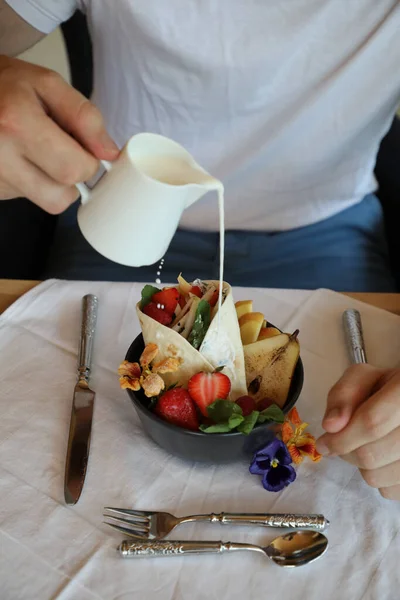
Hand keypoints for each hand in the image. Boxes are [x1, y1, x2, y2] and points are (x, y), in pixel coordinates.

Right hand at [0, 55, 118, 212]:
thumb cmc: (5, 85)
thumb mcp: (47, 84)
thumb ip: (84, 117)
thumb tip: (108, 152)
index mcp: (17, 124)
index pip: (74, 169)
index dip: (88, 162)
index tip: (83, 148)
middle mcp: (0, 156)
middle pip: (61, 196)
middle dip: (72, 176)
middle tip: (60, 149)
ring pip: (47, 202)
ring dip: (53, 182)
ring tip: (38, 152)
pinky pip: (28, 199)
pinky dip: (33, 183)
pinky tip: (22, 159)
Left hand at [316, 364, 399, 499]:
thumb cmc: (387, 388)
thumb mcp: (364, 378)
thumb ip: (343, 394)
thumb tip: (330, 426)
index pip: (372, 423)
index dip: (341, 437)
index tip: (323, 443)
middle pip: (371, 455)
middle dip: (345, 451)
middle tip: (341, 442)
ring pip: (378, 478)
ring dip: (361, 466)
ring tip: (368, 446)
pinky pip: (390, 491)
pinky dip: (380, 479)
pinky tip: (384, 458)